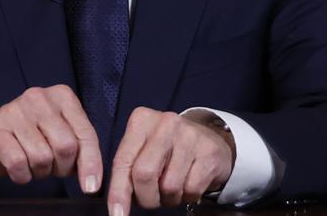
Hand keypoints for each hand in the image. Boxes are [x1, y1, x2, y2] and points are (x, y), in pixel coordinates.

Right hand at [0, 85, 102, 193]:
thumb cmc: (30, 138)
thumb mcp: (59, 136)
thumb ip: (80, 149)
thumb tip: (92, 179)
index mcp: (61, 96)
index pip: (85, 133)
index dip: (91, 163)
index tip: (92, 187)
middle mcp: (39, 97)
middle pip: (66, 146)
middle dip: (62, 168)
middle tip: (53, 169)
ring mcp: (15, 111)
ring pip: (42, 157)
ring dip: (40, 172)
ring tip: (33, 165)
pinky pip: (18, 163)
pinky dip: (22, 176)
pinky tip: (20, 170)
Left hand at [107, 108, 234, 214]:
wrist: (209, 139)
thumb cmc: (167, 150)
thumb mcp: (143, 149)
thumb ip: (128, 169)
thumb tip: (118, 203)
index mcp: (142, 120)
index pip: (123, 161)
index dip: (118, 192)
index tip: (116, 214)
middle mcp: (165, 123)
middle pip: (144, 174)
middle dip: (146, 197)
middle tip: (151, 199)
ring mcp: (190, 135)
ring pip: (169, 186)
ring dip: (169, 198)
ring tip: (172, 187)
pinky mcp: (209, 152)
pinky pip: (191, 190)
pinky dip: (188, 196)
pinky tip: (189, 182)